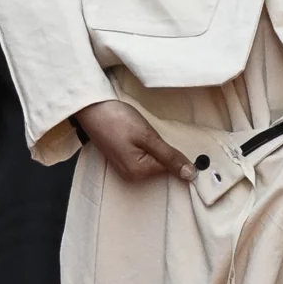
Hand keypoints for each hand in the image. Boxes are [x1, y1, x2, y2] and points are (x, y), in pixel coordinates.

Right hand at [75, 99, 195, 183]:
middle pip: (161, 165)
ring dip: (154, 146)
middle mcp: (131, 176)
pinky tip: (137, 134)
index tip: (167, 136)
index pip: (170, 168)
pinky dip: (145, 146)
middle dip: (163, 149)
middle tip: (150, 132)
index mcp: (139, 173)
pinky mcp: (121, 159)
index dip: (175, 152)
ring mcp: (125, 168)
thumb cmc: (117, 120)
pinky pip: (142, 156)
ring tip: (141, 131)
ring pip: (153, 159)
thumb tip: (191, 175)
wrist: (91, 108)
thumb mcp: (147, 137)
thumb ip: (170, 157)